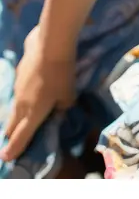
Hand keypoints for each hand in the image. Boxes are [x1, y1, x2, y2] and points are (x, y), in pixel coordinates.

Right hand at [0, 27, 75, 162]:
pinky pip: (19, 88)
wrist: (50, 44)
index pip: (20, 137)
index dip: (13, 149)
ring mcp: (17, 86)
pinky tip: (31, 86)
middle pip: (12, 124)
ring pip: (14, 106)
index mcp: (33, 113)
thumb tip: (59, 110)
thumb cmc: (62, 73)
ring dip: (18, 113)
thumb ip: (63, 106)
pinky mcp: (19, 71)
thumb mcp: (69, 94)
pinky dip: (24, 93)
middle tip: (13, 138)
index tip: (6, 157)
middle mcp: (21, 103)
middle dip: (12, 133)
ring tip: (22, 114)